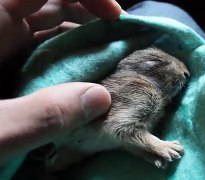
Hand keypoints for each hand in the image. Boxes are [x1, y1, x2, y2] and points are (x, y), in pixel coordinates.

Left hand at [0, 0, 119, 164]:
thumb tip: (101, 98)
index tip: (114, 17)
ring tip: (110, 68)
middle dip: (93, 21)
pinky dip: (68, 65)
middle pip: (54, 7)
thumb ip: (41, 115)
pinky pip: (44, 57)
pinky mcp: (6, 69)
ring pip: (52, 33)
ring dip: (84, 45)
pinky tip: (85, 85)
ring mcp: (2, 49)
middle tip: (121, 47)